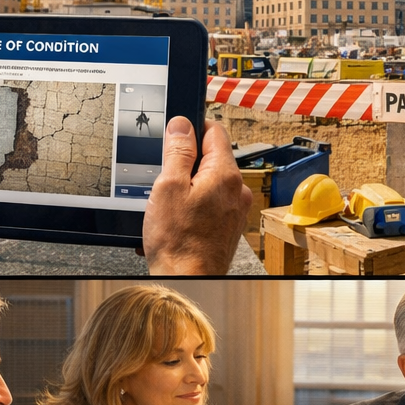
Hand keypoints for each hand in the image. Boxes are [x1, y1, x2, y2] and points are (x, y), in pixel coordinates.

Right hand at [142, 116, 250, 274]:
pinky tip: (178, 218)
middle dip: (187, 162)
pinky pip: (212, 202)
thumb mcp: (168, 186)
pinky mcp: (229, 225)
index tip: (176, 137)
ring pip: (210, 181)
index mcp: (225, 174)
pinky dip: (195, 205)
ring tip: (171, 204)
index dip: (192, 129)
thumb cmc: (179, 242)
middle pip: (212, 157)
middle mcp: (238, 190)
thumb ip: (178, 151)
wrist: (189, 279)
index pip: (214, 131)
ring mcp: (236, 209)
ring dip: (190, 186)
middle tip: (166, 178)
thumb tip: (182, 125)